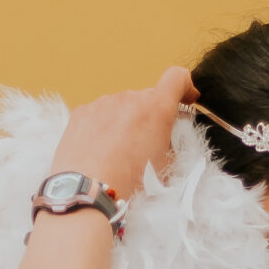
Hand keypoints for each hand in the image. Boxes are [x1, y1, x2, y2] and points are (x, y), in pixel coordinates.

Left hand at [51, 67, 198, 199]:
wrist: (89, 191)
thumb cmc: (130, 182)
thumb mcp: (165, 164)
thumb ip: (170, 139)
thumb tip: (165, 131)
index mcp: (157, 108)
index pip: (177, 78)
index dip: (185, 86)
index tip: (186, 98)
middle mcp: (130, 98)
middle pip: (147, 97)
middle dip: (151, 115)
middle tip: (146, 142)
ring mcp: (103, 103)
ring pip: (122, 105)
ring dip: (125, 120)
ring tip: (119, 150)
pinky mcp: (82, 112)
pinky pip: (99, 113)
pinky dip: (103, 125)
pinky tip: (100, 148)